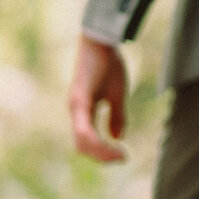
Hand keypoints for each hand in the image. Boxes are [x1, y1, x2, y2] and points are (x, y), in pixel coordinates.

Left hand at [68, 35, 127, 162]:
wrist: (101, 40)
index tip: (122, 157)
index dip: (103, 153)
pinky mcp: (79, 100)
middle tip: (121, 159)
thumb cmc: (108, 63)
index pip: (88, 142)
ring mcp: (76, 106)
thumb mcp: (116, 94)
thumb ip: (116, 116)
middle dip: (101, 157)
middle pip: (82, 146)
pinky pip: (84, 128)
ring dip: (100, 152)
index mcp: (83, 112)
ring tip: (119, 155)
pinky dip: (97, 141)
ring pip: (82, 141)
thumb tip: (117, 138)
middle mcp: (76, 111)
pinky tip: (113, 145)